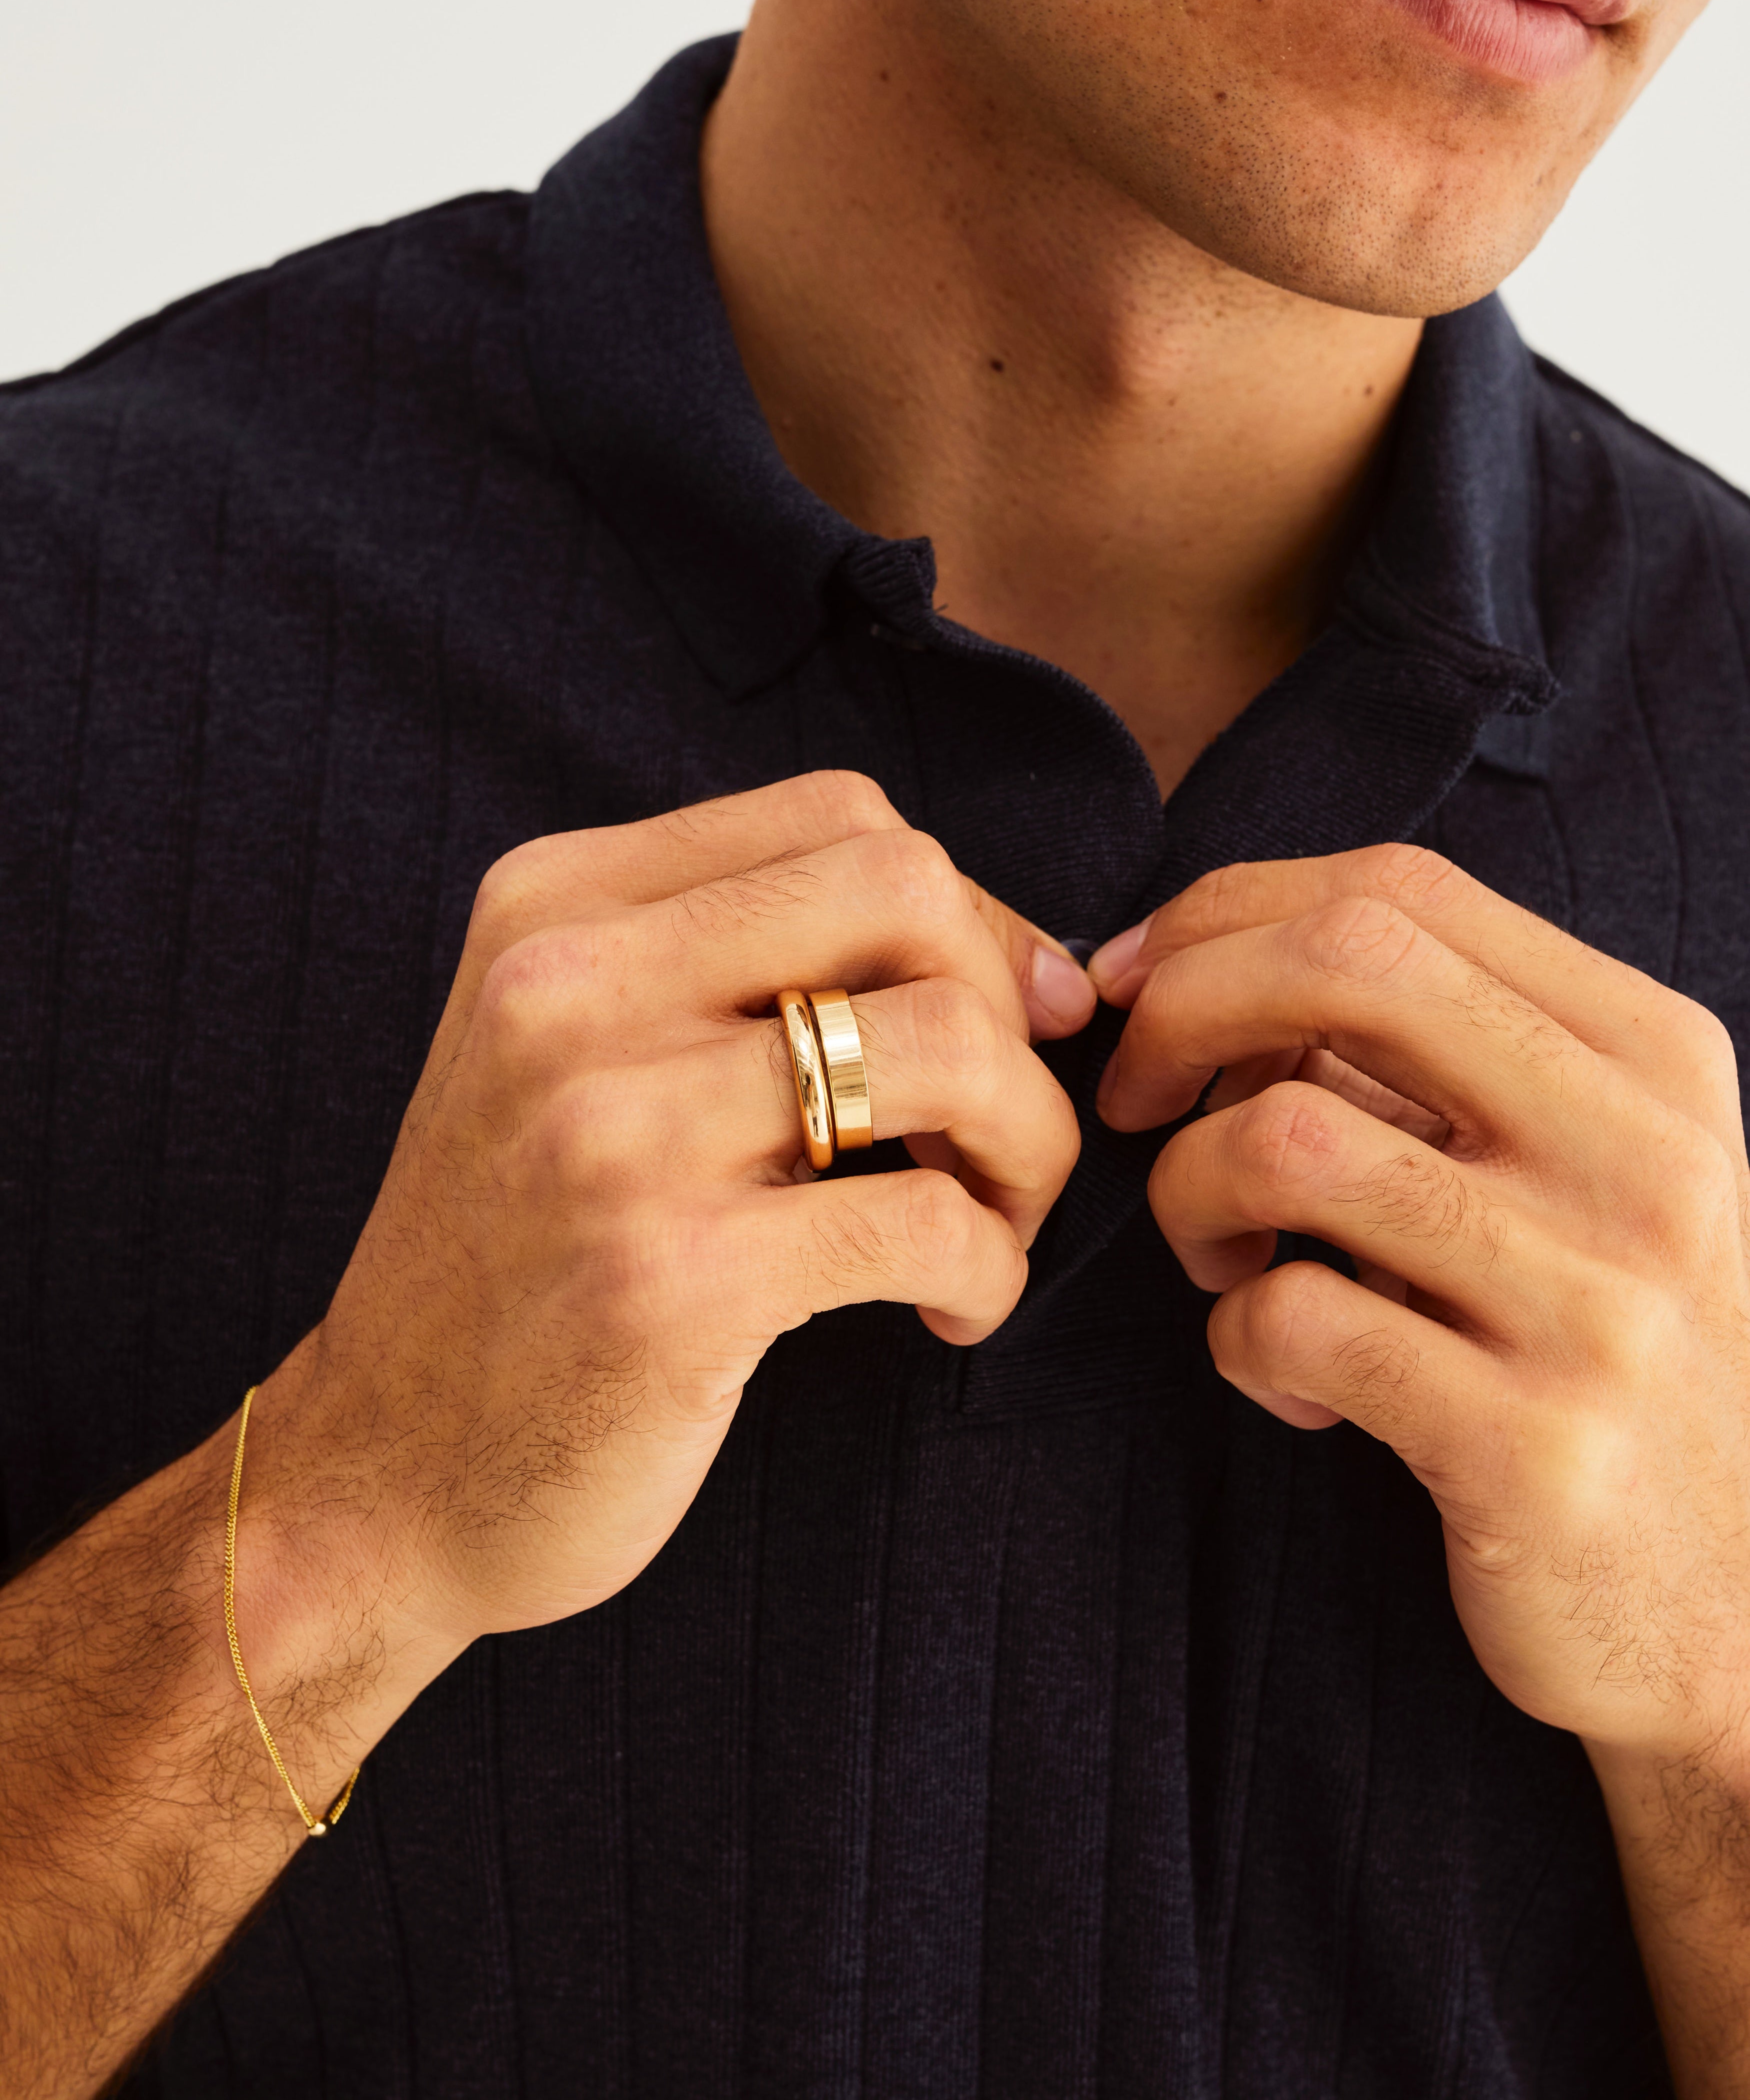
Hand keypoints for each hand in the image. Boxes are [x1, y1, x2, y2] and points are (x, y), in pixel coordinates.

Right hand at [257, 770, 1094, 1649]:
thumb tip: (1045, 975)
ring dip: (1028, 1140)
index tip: (1005, 1016)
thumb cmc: (525, 1259)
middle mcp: (568, 992)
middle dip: (1008, 1005)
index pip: (841, 816)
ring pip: (945, 1046)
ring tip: (995, 1218)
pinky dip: (991, 1267)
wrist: (382, 1474)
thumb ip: (748, 973)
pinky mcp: (671, 1282)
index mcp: (550, 908)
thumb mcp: (580, 1058)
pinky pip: (928, 1222)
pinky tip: (954, 1310)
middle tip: (998, 1125)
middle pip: (904, 888)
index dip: (966, 911)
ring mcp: (613, 1134)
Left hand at [1088, 843, 1749, 1765]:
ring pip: (1286, 1143)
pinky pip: (1291, 1323)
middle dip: (1181, 1012)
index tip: (1138, 980)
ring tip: (1225, 1265)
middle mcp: (1645, 1157)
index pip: (1401, 892)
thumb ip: (1433, 1061)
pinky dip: (1237, 1344)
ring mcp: (1598, 1302)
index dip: (1227, 912)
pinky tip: (1292, 1388)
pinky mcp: (1533, 1445)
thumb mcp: (1570, 1172)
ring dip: (1191, 1195)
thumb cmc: (1597, 1349)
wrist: (1733, 1602)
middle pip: (1345, 967)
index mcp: (1654, 1058)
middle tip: (1133, 1100)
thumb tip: (1210, 973)